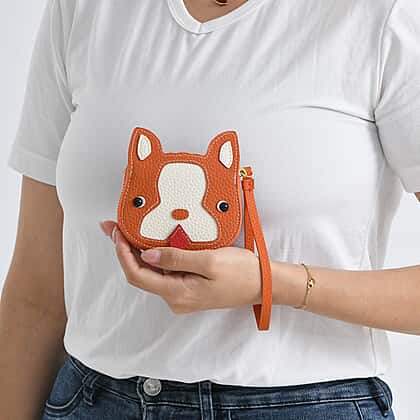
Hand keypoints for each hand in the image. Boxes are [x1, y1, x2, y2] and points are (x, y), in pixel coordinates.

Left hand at [100, 220, 261, 313]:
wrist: (263, 284)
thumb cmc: (241, 273)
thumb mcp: (209, 262)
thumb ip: (176, 258)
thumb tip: (146, 255)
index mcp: (177, 293)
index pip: (138, 274)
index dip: (122, 253)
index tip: (116, 232)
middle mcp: (175, 298)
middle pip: (141, 274)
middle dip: (125, 250)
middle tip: (115, 227)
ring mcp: (182, 294)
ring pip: (152, 273)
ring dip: (139, 252)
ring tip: (130, 230)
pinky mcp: (189, 288)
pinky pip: (165, 272)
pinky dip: (156, 256)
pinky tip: (154, 242)